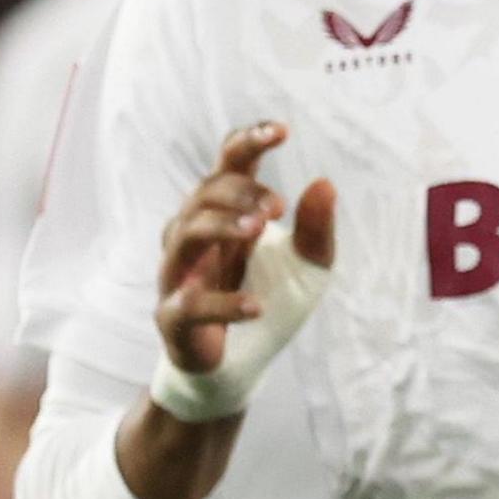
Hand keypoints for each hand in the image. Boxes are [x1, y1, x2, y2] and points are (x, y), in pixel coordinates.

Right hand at [155, 121, 336, 379]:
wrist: (240, 366)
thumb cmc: (271, 302)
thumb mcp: (309, 268)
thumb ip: (316, 230)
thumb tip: (325, 183)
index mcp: (227, 214)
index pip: (229, 163)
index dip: (248, 142)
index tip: (282, 131)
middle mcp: (195, 235)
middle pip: (204, 193)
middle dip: (240, 192)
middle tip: (278, 208)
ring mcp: (178, 274)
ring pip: (184, 233)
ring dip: (221, 225)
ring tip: (260, 229)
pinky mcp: (173, 317)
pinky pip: (189, 303)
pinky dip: (223, 302)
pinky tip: (256, 305)